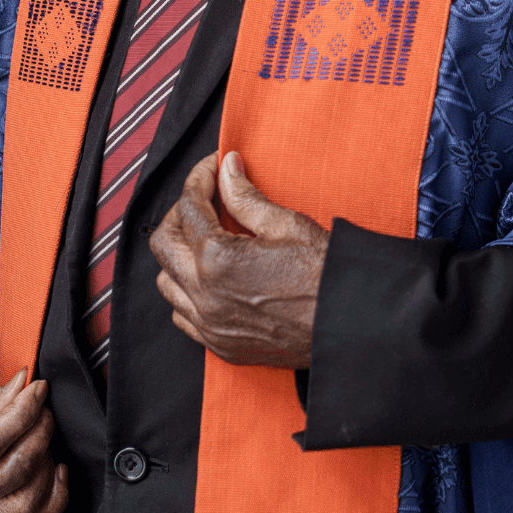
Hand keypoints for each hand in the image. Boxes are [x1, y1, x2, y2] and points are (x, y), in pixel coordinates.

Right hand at [0, 370, 68, 512]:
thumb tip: (22, 386)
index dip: (24, 409)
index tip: (38, 388)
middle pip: (15, 471)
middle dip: (39, 431)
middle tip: (41, 408)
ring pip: (28, 505)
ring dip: (46, 464)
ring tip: (40, 437)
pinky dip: (53, 502)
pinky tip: (53, 471)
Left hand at [150, 150, 329, 368]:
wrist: (348, 323)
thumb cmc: (325, 273)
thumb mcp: (286, 224)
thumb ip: (245, 197)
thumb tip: (227, 169)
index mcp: (218, 260)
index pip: (189, 207)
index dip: (200, 178)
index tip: (215, 167)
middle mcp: (205, 295)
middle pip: (164, 243)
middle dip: (179, 213)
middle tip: (204, 198)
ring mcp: (210, 325)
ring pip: (166, 283)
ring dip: (178, 254)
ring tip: (204, 237)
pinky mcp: (221, 345)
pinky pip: (182, 316)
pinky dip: (186, 292)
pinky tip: (209, 277)